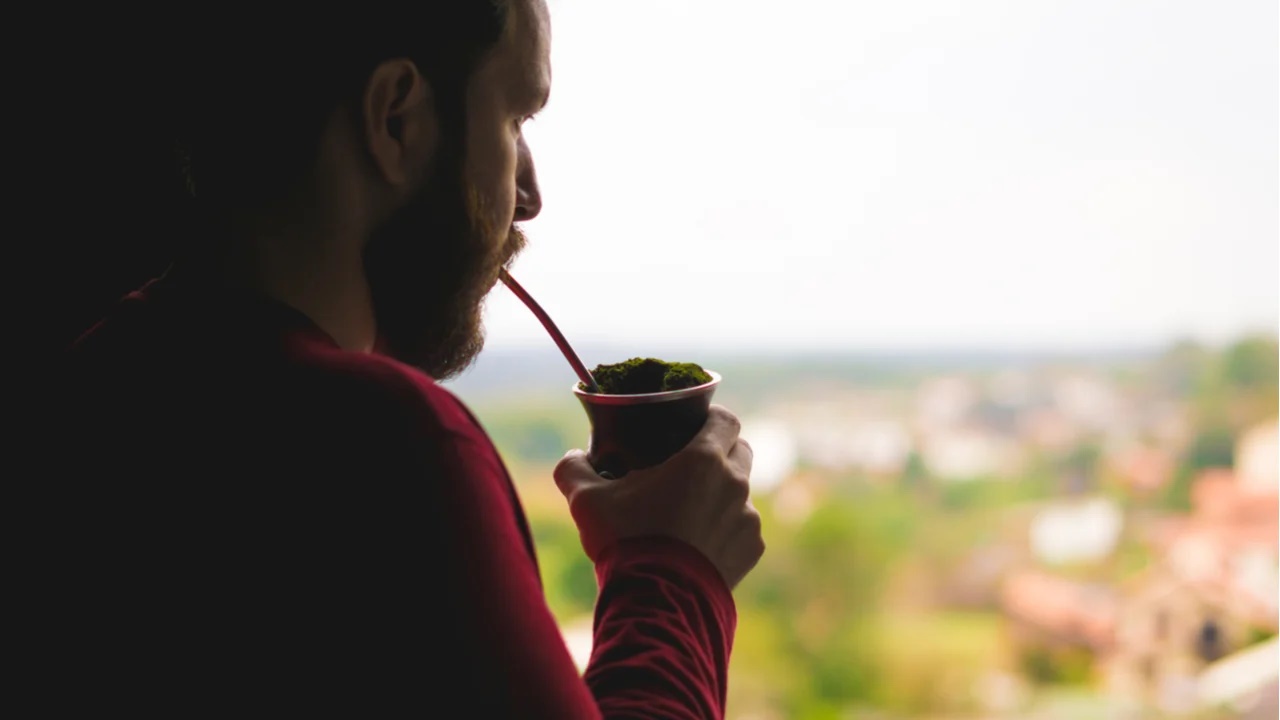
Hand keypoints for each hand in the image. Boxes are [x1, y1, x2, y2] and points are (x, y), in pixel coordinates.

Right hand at [553, 405, 763, 588]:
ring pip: (742, 492)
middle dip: (722, 450)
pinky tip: (698, 543)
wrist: (658, 603)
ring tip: (690, 510)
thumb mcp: (587, 501)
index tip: (694, 424)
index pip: (726, 419)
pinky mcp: (750, 550)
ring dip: (722, 493)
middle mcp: (735, 483)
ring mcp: (747, 518)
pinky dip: (726, 530)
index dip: (711, 417)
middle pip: (741, 449)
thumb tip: (572, 459)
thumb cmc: (626, 542)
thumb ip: (574, 470)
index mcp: (704, 459)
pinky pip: (743, 529)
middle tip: (690, 463)